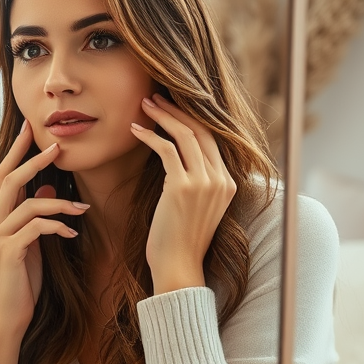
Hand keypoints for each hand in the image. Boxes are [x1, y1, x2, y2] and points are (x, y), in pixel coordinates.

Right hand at [0, 120, 88, 363]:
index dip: (17, 153)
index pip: (3, 178)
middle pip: (9, 180)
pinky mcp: (9, 253)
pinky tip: (73, 234)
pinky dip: (57, 226)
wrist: (9, 320)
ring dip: (59, 202)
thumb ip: (35, 218)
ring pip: (27, 203)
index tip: (31, 131)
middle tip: (57, 144)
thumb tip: (47, 188)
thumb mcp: (32, 246)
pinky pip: (36, 227)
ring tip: (82, 208)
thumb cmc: (21, 286)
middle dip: (34, 159)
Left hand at [132, 94, 235, 294]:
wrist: (177, 267)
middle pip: (202, 130)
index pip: (212, 139)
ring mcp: (204, 183)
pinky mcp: (183, 187)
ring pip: (186, 135)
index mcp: (228, 183)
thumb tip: (175, 161)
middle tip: (155, 96)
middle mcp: (221, 180)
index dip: (190, 118)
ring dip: (163, 116)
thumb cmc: (179, 241)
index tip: (171, 106)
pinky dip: (150, 136)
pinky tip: (135, 130)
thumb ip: (195, 183)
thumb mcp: (195, 208)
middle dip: (177, 109)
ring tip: (144, 104)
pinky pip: (167, 150)